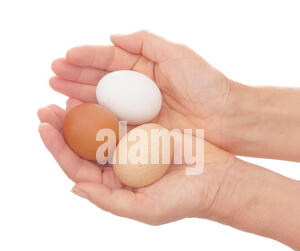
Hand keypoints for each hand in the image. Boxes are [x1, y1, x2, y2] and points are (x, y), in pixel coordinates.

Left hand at [38, 99, 234, 224]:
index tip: (44, 129)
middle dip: (62, 129)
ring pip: (98, 131)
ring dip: (80, 115)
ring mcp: (131, 150)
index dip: (58, 150)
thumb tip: (74, 188)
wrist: (217, 180)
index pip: (78, 169)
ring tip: (63, 98)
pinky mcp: (146, 134)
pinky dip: (107, 108)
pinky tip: (94, 96)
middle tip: (45, 109)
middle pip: (83, 148)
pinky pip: (122, 119)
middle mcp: (118, 169)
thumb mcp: (146, 209)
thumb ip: (109, 201)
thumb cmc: (184, 200)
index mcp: (114, 188)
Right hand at [50, 30, 230, 147]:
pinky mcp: (141, 131)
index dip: (86, 59)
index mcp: (144, 69)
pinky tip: (77, 115)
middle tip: (52, 77)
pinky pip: (114, 124)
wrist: (224, 118)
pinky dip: (95, 120)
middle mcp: (137, 90)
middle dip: (75, 78)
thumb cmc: (205, 84)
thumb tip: (113, 37)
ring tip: (56, 94)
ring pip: (103, 103)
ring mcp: (138, 111)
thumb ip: (145, 42)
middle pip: (101, 82)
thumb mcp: (176, 54)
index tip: (64, 59)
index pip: (109, 61)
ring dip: (78, 97)